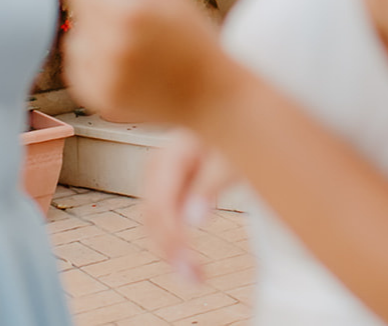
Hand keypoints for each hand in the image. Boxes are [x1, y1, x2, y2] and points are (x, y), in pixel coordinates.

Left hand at [62, 0, 226, 126]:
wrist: (208, 93)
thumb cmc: (191, 37)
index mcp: (133, 11)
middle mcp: (115, 44)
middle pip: (79, 9)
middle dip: (101, 10)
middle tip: (137, 26)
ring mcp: (105, 75)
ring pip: (75, 38)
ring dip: (95, 38)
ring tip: (132, 48)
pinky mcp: (99, 98)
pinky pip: (77, 67)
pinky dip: (95, 63)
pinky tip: (125, 66)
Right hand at [143, 131, 237, 283]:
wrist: (230, 108)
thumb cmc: (234, 129)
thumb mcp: (231, 153)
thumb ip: (212, 183)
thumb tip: (194, 220)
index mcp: (170, 156)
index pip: (161, 207)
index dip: (173, 240)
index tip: (192, 267)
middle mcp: (158, 166)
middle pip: (153, 216)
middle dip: (171, 251)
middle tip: (196, 280)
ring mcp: (159, 175)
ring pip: (154, 220)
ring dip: (170, 250)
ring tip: (195, 277)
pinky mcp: (167, 183)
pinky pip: (163, 216)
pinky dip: (173, 239)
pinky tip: (189, 260)